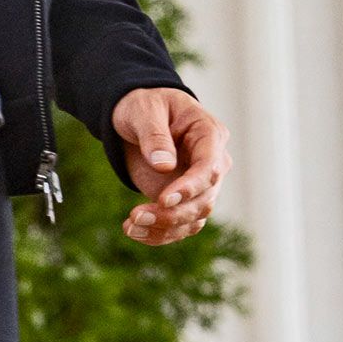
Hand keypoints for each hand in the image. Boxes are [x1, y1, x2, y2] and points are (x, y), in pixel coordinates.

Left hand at [111, 87, 231, 246]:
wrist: (138, 119)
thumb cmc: (145, 107)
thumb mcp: (145, 111)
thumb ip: (154, 135)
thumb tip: (165, 165)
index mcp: (209, 134)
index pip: (210, 167)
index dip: (190, 186)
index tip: (164, 199)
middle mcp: (212, 163)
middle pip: (204, 199)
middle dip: (172, 214)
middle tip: (136, 217)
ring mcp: (200, 186)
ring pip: (193, 219)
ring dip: (163, 229)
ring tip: (130, 227)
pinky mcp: (184, 202)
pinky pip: (179, 227)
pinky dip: (157, 234)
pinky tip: (132, 231)